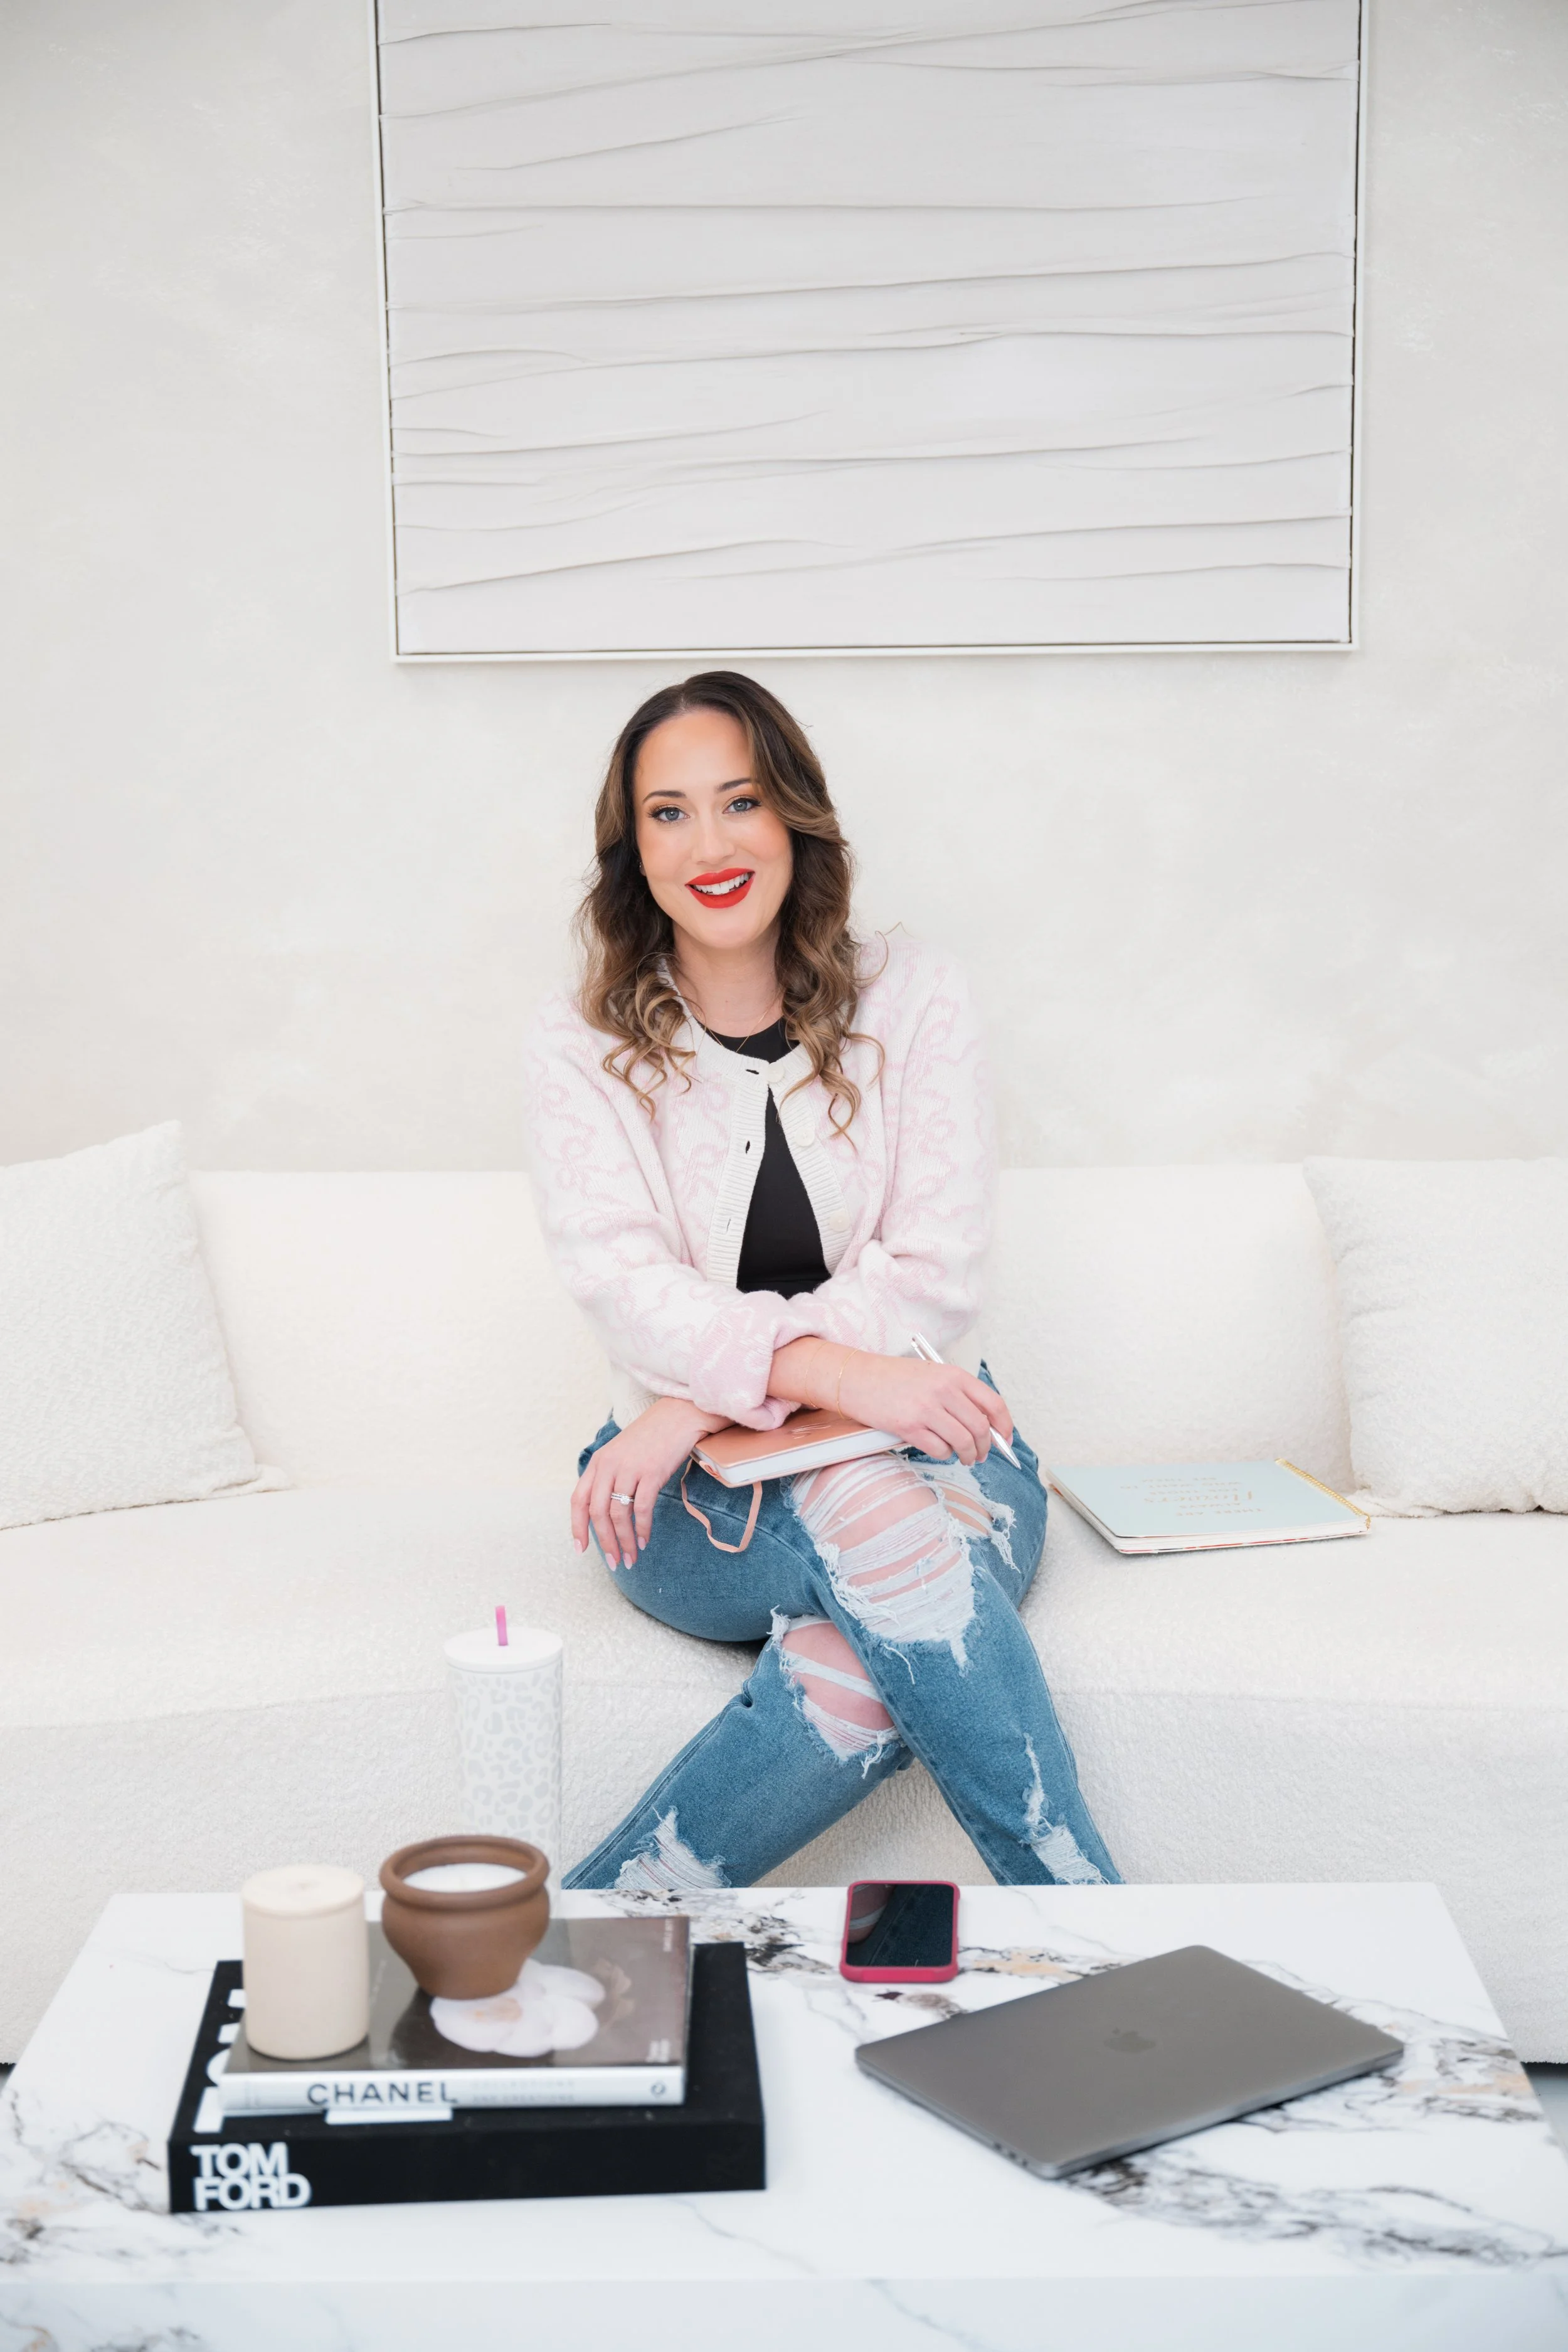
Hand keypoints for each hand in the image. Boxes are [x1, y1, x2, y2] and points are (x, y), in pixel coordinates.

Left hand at [572, 1396, 728, 1568]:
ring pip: (618, 1515)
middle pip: (597, 1512)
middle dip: (604, 1542)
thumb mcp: (622, 1454)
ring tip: (632, 1557)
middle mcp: (608, 1466)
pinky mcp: (651, 1473)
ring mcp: (629, 1469)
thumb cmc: (652, 1438)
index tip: (582, 1550)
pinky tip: (645, 1541)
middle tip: (614, 1562)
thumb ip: (610, 1477)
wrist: (679, 1416)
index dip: (577, 1527)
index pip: (578, 1500)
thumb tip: (606, 1512)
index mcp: (598, 1462)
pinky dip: (642, 1529)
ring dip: (624, 1541)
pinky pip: (641, 1509)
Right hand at [836, 1351, 1013, 1467]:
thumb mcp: (931, 1375)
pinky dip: (944, 1455)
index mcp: (953, 1375)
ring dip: (967, 1455)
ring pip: (963, 1442)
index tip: (1005, 1439)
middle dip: (985, 1447)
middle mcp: (944, 1390)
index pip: (993, 1404)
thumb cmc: (893, 1378)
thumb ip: (957, 1395)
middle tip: (980, 1455)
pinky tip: (939, 1450)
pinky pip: (940, 1450)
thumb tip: (985, 1426)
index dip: (1004, 1426)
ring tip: (964, 1458)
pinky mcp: (909, 1427)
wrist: (856, 1378)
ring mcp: (926, 1409)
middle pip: (980, 1428)